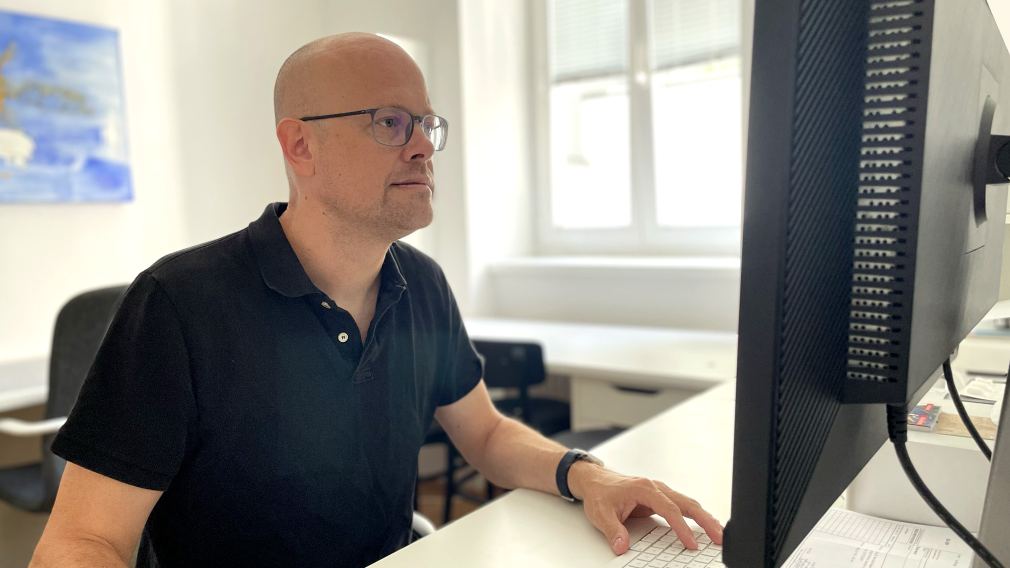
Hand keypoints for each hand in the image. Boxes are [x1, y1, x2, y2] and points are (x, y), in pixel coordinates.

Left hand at [568, 462, 723, 555]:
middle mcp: (655, 487)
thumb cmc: (599, 493)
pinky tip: (705, 524)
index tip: (691, 543)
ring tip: (718, 533)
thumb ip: (613, 530)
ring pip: (688, 503)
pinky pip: (682, 506)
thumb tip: (622, 546)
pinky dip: (696, 515)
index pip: (669, 509)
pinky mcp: (660, 498)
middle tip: (719, 536)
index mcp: (644, 488)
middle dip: (705, 520)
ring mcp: (659, 492)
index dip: (682, 527)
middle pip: (687, 503)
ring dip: (704, 517)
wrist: (595, 480)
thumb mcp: (601, 513)